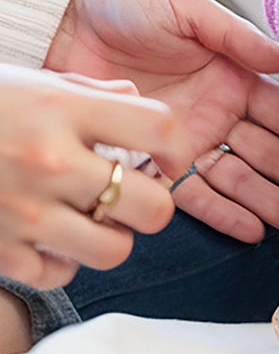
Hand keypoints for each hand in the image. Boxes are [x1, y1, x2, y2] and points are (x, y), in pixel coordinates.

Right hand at [0, 65, 179, 288]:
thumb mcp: (42, 80)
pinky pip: (61, 273)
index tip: (172, 155)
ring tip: (98, 215)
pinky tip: (54, 232)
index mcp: (65, 109)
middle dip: (155, 202)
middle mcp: (50, 161)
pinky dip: (66, 259)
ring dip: (114, 234)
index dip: (179, 147)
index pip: (160, 130)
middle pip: (150, 206)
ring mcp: (24, 211)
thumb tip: (140, 101)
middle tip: (139, 193)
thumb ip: (98, 92)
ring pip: (114, 248)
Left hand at [44, 0, 278, 242]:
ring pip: (241, 179)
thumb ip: (236, 36)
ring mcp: (188, 141)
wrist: (64, 24)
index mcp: (233, 74)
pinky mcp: (154, 162)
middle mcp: (218, 112)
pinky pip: (194, 194)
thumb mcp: (187, 7)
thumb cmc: (128, 3)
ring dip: (271, 203)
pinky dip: (223, 213)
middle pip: (270, 153)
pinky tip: (252, 231)